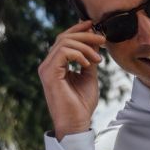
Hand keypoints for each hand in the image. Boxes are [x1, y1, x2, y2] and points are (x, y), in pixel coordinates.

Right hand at [38, 21, 106, 139]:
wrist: (76, 123)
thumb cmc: (82, 104)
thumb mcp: (89, 76)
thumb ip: (89, 58)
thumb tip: (94, 41)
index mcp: (56, 64)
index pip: (64, 39)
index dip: (78, 29)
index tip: (94, 26)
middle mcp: (48, 64)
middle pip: (64, 37)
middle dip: (85, 35)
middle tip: (102, 39)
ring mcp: (46, 68)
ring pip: (63, 42)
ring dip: (85, 46)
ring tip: (98, 59)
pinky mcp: (49, 73)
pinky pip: (63, 52)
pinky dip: (79, 54)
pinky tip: (88, 64)